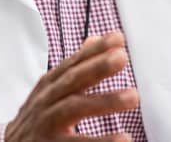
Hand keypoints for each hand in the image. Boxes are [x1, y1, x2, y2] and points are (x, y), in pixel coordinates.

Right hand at [4, 32, 138, 141]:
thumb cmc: (37, 119)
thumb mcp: (51, 91)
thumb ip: (75, 68)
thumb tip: (95, 39)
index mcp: (49, 86)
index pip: (73, 63)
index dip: (94, 50)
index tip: (117, 38)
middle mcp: (45, 102)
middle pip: (71, 81)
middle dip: (97, 68)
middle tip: (122, 58)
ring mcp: (45, 125)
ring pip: (72, 109)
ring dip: (103, 101)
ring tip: (133, 97)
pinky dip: (98, 141)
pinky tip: (123, 138)